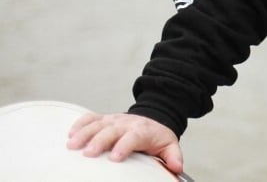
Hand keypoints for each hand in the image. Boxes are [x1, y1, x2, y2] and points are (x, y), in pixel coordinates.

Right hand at [66, 112, 183, 173]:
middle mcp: (126, 124)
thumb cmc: (156, 136)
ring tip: (72, 145)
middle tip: (88, 153)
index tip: (114, 157)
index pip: (133, 137)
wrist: (153, 117)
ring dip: (84, 133)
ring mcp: (113, 120)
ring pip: (97, 124)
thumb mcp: (169, 145)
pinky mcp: (104, 118)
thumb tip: (176, 168)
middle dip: (99, 141)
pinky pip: (90, 118)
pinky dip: (80, 124)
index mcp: (141, 131)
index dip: (123, 146)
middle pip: (111, 130)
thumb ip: (173, 157)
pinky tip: (70, 134)